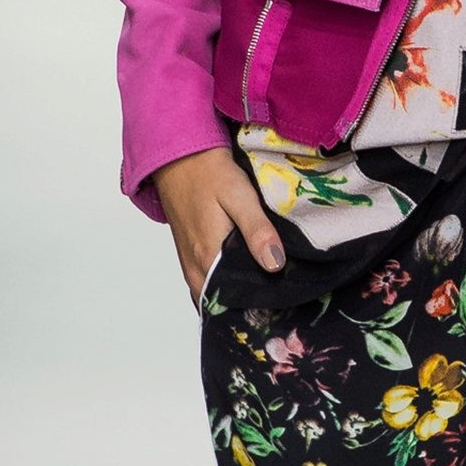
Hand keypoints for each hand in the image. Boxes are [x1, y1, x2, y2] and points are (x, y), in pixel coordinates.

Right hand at [152, 144, 285, 303]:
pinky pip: (210, 286)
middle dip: (253, 306)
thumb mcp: (239, 196)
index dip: (262, 307)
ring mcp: (190, 266)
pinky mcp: (190, 259)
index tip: (286, 308)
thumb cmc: (210, 174)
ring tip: (271, 294)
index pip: (236, 302)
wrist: (180, 157)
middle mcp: (195, 271)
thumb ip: (256, 231)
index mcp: (208, 260)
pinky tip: (250, 280)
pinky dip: (227, 288)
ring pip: (217, 296)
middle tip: (285, 303)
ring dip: (239, 298)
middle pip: (226, 304)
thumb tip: (275, 266)